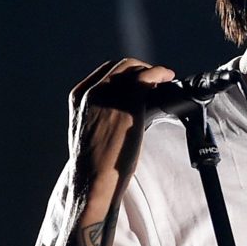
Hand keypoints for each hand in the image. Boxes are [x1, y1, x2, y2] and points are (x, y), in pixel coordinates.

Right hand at [67, 58, 175, 199]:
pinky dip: (159, 73)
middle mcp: (92, 91)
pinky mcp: (128, 103)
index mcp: (79, 97)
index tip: (138, 78)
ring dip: (151, 70)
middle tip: (155, 78)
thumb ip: (101, 115)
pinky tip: (167, 77)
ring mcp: (110, 95)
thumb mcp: (90, 131)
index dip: (125, 72)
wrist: (91, 179)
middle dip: (140, 69)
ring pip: (133, 69)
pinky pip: (146, 77)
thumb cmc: (93, 164)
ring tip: (163, 78)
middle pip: (120, 66)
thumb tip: (123, 113)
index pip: (105, 72)